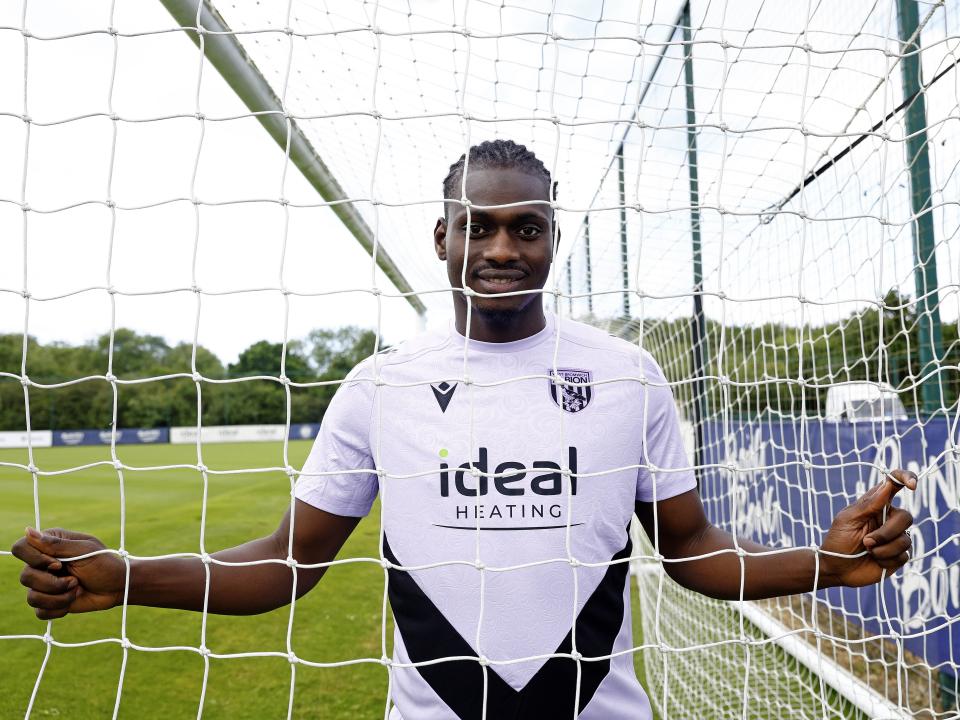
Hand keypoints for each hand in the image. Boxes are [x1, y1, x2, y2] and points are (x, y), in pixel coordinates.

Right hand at [12, 527, 125, 619]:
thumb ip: (55, 544)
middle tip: (75, 580)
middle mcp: (42, 564)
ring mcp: (44, 584)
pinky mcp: (49, 602)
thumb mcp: (83, 550)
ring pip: (31, 597)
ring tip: (77, 589)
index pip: (20, 548)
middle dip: (53, 583)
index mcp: (49, 545)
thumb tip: (28, 531)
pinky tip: (73, 600)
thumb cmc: (104, 563)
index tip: (58, 564)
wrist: (118, 586)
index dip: (34, 559)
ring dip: (59, 597)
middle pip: (25, 577)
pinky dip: (59, 609)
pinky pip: (40, 612)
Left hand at [819, 469, 916, 587]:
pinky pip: (904, 555)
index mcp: (876, 504)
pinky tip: (875, 560)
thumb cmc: (838, 540)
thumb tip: (887, 485)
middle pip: (905, 517)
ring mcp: (895, 537)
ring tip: (867, 550)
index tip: (912, 486)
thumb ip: (869, 504)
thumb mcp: (848, 520)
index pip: (894, 485)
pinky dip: (886, 559)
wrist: (836, 569)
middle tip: (866, 541)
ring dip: (883, 548)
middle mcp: (888, 519)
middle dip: (886, 532)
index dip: (906, 478)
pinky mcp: (899, 555)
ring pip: (905, 539)